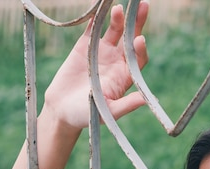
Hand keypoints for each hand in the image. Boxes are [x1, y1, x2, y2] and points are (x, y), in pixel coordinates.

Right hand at [42, 2, 148, 134]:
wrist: (62, 110)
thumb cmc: (87, 116)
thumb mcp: (108, 113)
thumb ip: (126, 105)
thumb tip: (146, 100)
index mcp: (125, 76)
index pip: (138, 59)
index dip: (140, 49)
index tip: (140, 40)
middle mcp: (117, 62)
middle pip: (130, 39)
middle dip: (137, 24)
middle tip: (143, 6)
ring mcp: (102, 52)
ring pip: (114, 31)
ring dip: (118, 18)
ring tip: (119, 7)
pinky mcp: (85, 46)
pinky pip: (93, 28)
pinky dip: (96, 16)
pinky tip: (100, 4)